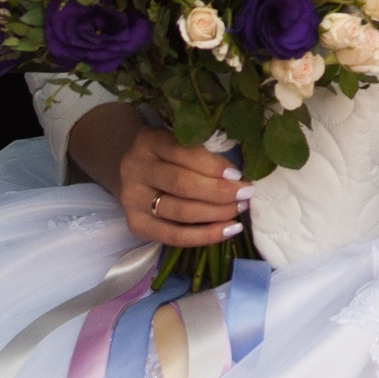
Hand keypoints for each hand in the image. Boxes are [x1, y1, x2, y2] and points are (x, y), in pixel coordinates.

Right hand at [71, 105, 247, 246]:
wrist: (135, 173)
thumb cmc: (169, 154)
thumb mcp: (180, 142)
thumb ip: (202, 151)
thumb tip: (237, 175)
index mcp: (149, 141)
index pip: (183, 153)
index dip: (212, 166)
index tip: (238, 175)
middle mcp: (135, 169)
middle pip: (181, 184)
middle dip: (218, 192)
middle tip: (246, 194)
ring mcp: (132, 199)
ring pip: (180, 212)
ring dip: (216, 213)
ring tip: (239, 209)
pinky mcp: (136, 225)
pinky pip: (174, 236)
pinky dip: (205, 236)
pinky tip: (228, 230)